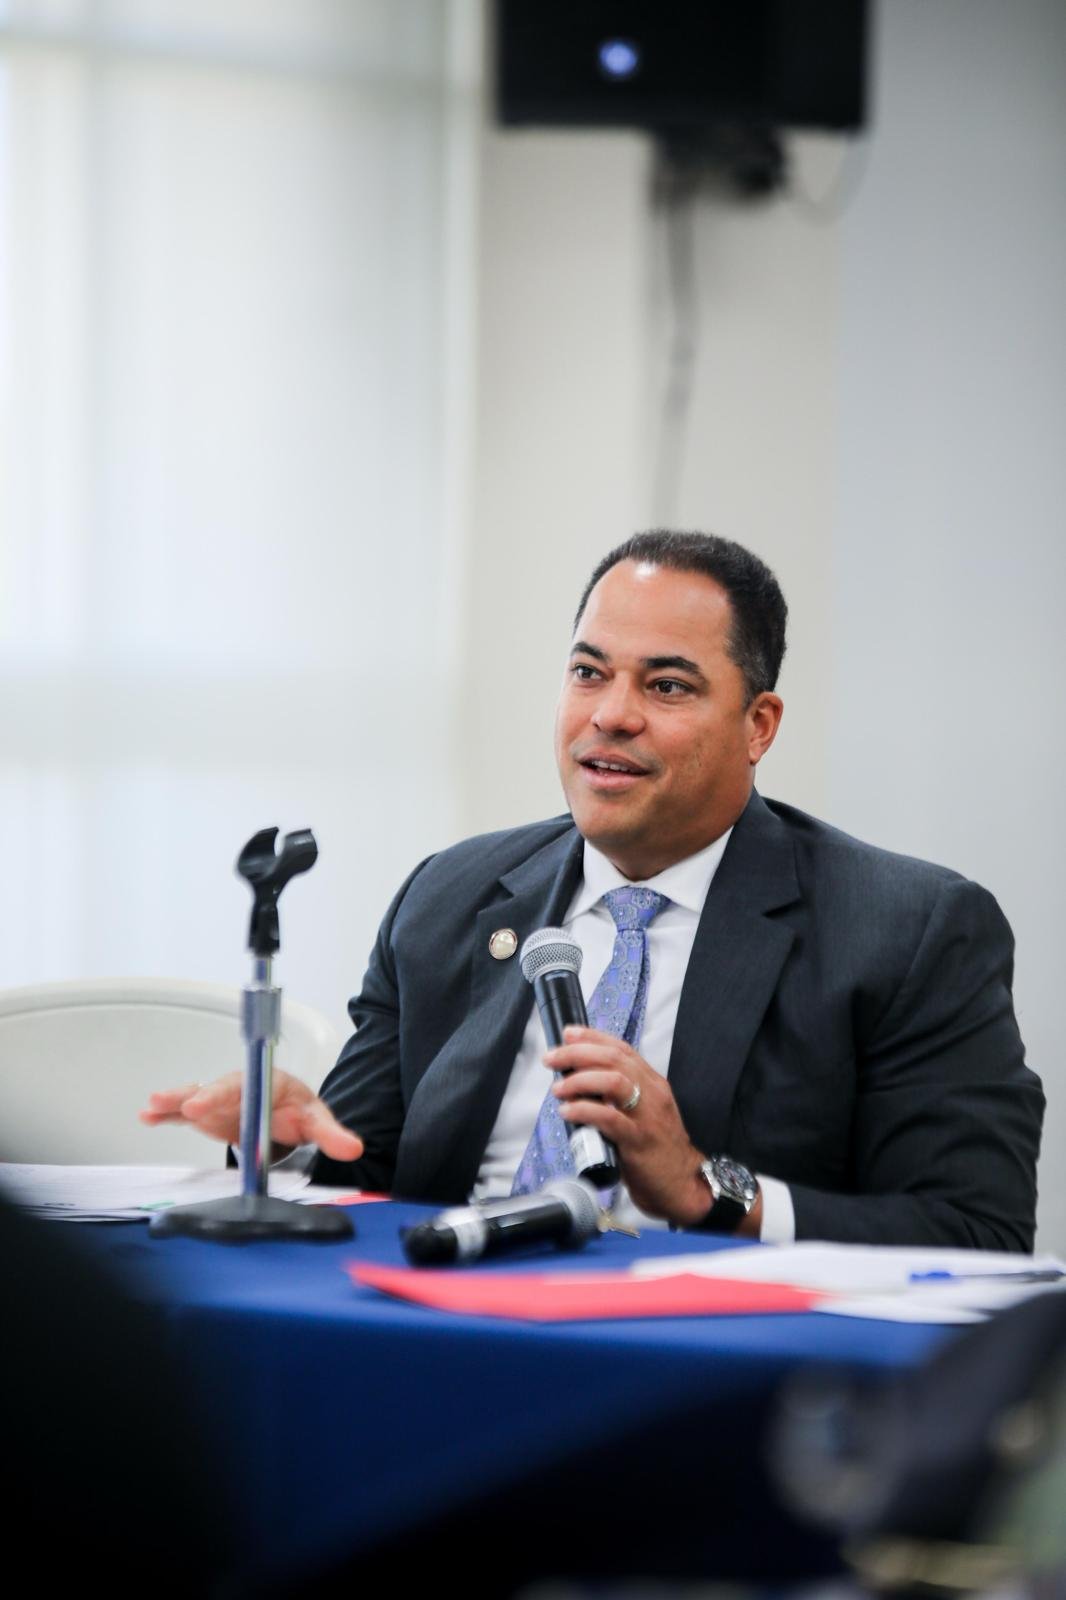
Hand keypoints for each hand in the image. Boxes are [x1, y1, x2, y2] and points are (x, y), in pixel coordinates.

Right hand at [139, 1070, 363, 1162]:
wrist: (286, 1114)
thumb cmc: (297, 1110)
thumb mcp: (316, 1120)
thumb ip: (332, 1135)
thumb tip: (353, 1148)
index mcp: (263, 1084)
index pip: (240, 1087)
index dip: (219, 1095)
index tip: (201, 1104)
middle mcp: (237, 1088)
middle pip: (212, 1090)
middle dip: (195, 1098)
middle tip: (179, 1108)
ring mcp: (219, 1101)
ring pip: (193, 1098)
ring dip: (173, 1102)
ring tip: (149, 1108)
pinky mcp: (207, 1115)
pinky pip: (184, 1113)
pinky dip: (166, 1114)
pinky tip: (147, 1117)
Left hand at [547, 1026, 760, 1233]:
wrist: (683, 1185)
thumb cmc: (656, 1150)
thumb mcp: (642, 1113)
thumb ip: (618, 1096)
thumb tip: (579, 1083)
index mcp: (653, 1083)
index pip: (622, 1049)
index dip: (592, 1037)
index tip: (568, 1034)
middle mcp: (652, 1093)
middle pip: (614, 1059)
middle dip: (578, 1053)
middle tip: (552, 1059)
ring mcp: (647, 1116)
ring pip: (614, 1081)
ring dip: (580, 1080)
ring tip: (559, 1089)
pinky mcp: (639, 1140)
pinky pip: (609, 1118)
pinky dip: (584, 1111)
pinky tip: (568, 1112)